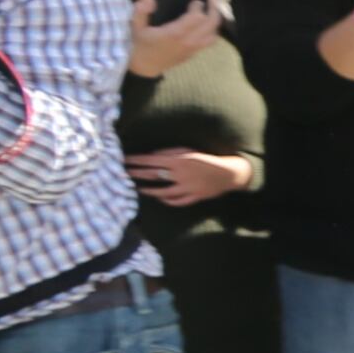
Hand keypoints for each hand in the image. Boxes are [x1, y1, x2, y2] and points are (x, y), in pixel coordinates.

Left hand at [125, 146, 253, 205]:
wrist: (229, 173)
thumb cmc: (207, 159)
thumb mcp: (189, 151)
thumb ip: (170, 153)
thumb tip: (152, 156)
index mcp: (179, 160)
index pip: (151, 160)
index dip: (136, 160)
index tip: (124, 160)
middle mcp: (181, 174)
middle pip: (153, 175)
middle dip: (137, 173)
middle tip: (124, 173)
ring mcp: (187, 187)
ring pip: (163, 191)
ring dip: (149, 190)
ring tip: (139, 189)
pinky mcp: (194, 197)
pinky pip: (177, 201)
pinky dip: (167, 200)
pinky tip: (160, 198)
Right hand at [129, 0, 219, 78]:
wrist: (144, 68)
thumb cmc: (140, 46)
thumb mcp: (136, 27)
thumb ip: (141, 11)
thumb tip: (150, 1)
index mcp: (175, 33)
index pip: (197, 17)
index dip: (199, 7)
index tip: (196, 1)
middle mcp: (188, 41)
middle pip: (211, 24)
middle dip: (214, 10)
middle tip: (212, 0)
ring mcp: (193, 49)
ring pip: (214, 34)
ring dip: (215, 22)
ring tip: (212, 12)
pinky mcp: (193, 53)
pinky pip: (209, 42)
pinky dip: (212, 31)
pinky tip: (206, 25)